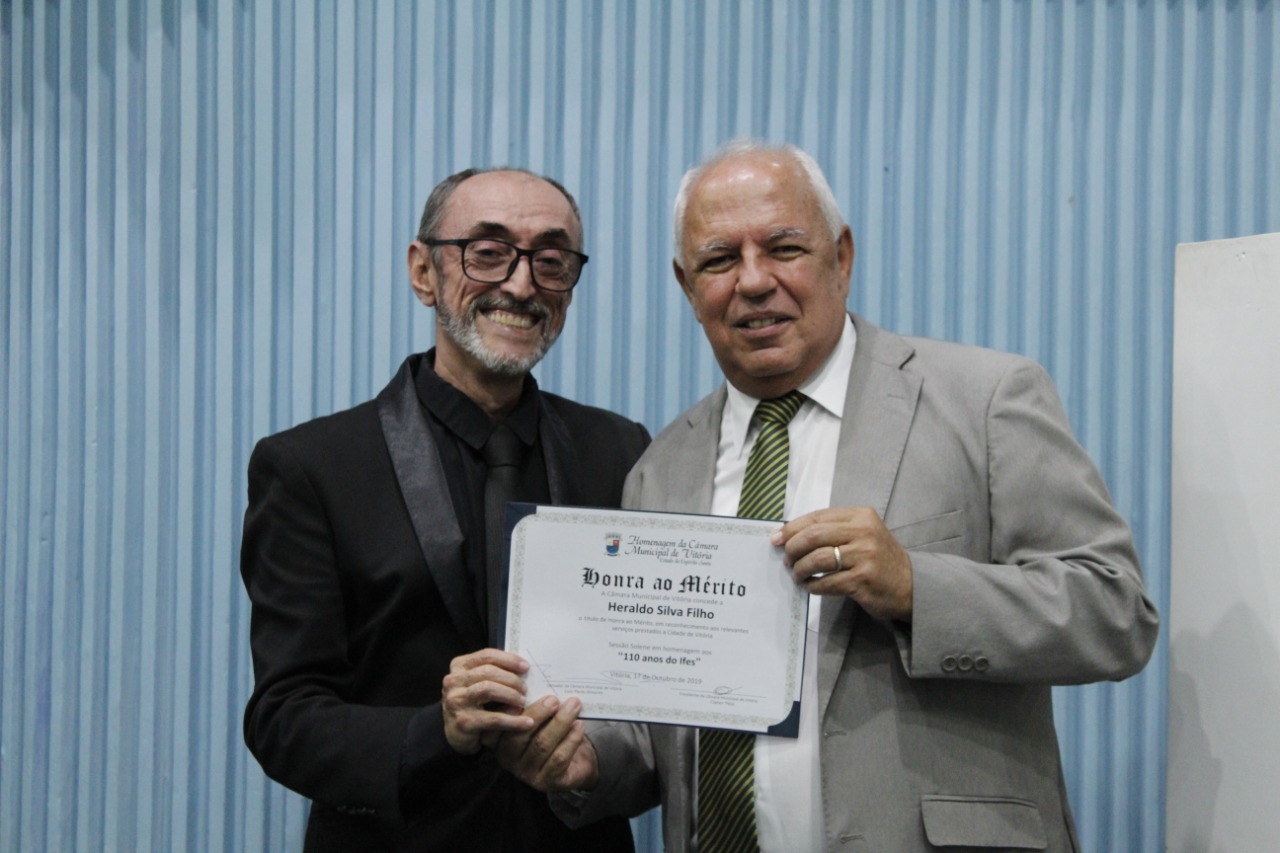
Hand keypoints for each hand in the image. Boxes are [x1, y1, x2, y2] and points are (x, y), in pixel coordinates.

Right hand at [441, 649, 532, 754]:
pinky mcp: (464, 722)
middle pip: (488, 672)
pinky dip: (514, 721)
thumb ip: (494, 672)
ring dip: (511, 695)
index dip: (509, 660)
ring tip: (523, 701)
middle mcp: (453, 681)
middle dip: (512, 679)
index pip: (487, 656)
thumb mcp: (479, 682)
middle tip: (525, 689)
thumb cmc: (473, 703)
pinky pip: (494, 718)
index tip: (526, 666)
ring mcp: (456, 701)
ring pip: (489, 690)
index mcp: (458, 666)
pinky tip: (527, 723)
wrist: (457, 733)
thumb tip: (523, 666)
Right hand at [492, 695, 599, 792]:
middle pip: (520, 734)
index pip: (497, 724)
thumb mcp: (535, 715)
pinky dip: (570, 739)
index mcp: (497, 740)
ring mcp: (526, 773)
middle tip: (554, 699)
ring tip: (573, 706)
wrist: (573, 762)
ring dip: (560, 722)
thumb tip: (536, 677)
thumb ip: (528, 702)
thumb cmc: (548, 730)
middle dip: (539, 713)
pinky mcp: (546, 782)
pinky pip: (559, 758)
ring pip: (542, 745)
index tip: (522, 691)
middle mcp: (507, 758)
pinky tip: (579, 726)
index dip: (508, 708)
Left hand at [773, 507, 913, 622]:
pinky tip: (810, 586)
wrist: (911, 585)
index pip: (817, 517)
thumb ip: (833, 530)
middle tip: (786, 559)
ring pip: (817, 559)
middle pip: (814, 535)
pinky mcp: (862, 580)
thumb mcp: (862, 534)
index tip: (777, 538)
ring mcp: (864, 556)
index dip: (792, 528)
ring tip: (797, 575)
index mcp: (861, 516)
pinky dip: (813, 585)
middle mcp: (864, 532)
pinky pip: (826, 582)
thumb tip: (790, 535)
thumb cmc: (879, 559)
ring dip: (800, 569)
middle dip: (793, 548)